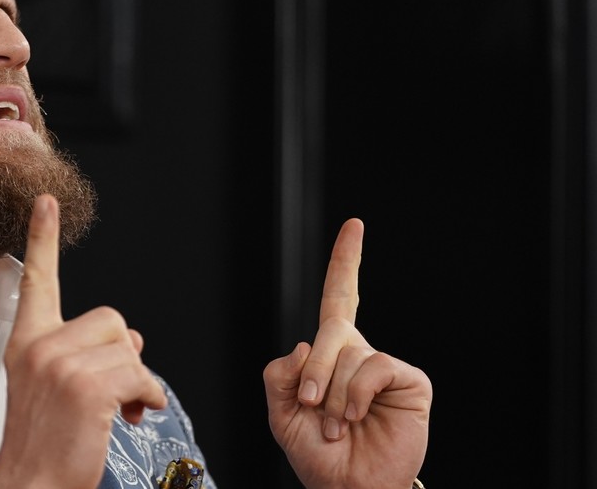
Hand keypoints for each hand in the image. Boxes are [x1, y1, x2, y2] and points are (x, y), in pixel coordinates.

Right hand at [0, 194, 166, 488]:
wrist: (30, 483)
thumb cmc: (43, 443)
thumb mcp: (51, 387)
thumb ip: (82, 352)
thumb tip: (130, 339)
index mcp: (26, 341)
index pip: (37, 278)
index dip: (42, 237)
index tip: (46, 202)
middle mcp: (41, 345)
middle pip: (111, 319)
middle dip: (123, 355)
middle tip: (113, 391)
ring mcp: (61, 364)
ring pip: (130, 347)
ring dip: (135, 382)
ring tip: (116, 410)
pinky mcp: (86, 386)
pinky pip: (140, 375)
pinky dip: (145, 398)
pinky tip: (129, 415)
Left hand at [263, 219, 431, 488]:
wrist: (347, 487)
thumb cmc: (316, 454)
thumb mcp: (281, 412)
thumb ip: (279, 374)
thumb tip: (303, 344)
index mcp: (330, 354)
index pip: (340, 298)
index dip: (346, 262)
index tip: (355, 226)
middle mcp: (359, 353)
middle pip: (331, 328)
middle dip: (315, 370)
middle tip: (310, 407)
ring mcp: (385, 367)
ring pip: (348, 354)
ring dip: (333, 397)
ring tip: (339, 426)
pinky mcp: (409, 382)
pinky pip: (375, 367)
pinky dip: (356, 395)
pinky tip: (358, 417)